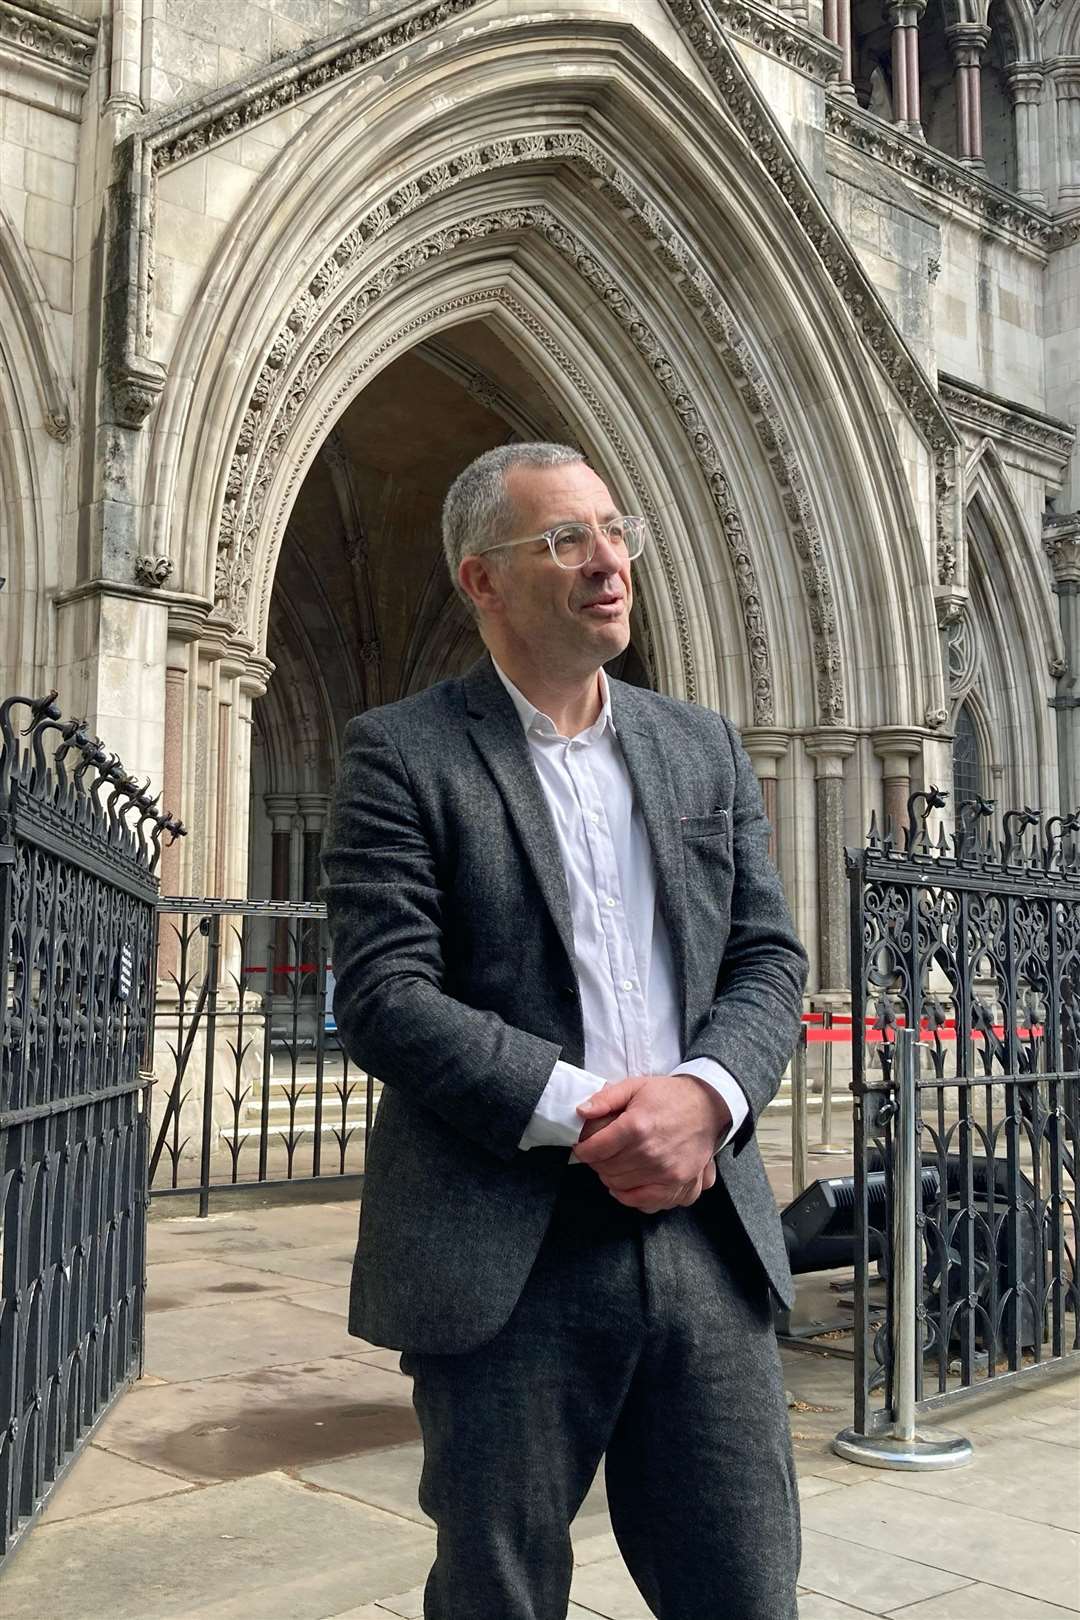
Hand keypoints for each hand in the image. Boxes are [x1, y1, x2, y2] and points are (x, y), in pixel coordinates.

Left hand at [572, 1074, 729, 1213]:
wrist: (707, 1106)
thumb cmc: (669, 1096)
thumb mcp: (635, 1086)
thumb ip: (606, 1098)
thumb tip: (581, 1112)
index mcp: (637, 1126)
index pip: (596, 1149)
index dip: (584, 1149)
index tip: (582, 1147)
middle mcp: (651, 1153)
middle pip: (607, 1169)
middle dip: (596, 1162)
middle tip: (599, 1154)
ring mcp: (666, 1172)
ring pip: (621, 1186)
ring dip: (611, 1177)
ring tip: (613, 1165)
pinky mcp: (679, 1184)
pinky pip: (645, 1202)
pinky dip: (630, 1197)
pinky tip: (626, 1185)